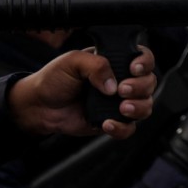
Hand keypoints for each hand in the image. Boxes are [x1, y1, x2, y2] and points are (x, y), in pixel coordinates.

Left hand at [6, 47, 156, 138]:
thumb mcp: (73, 61)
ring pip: (145, 106)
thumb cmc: (54, 79)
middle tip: (122, 90)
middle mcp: (122, 81)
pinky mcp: (112, 121)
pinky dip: (122, 127)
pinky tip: (107, 124)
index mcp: (116, 62)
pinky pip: (129, 128)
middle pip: (149, 82)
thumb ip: (96, 65)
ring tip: (121, 108)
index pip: (143, 58)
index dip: (145, 63)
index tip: (133, 69)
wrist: (38, 106)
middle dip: (140, 87)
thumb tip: (113, 84)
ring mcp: (119, 102)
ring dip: (138, 107)